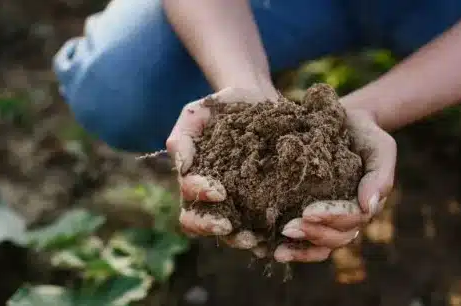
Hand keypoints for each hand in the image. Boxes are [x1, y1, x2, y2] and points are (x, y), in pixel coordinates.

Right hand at [166, 87, 279, 253]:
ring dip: (239, 239)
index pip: (188, 198)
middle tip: (228, 226)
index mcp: (194, 181)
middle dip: (211, 227)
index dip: (200, 198)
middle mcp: (212, 199)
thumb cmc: (223, 107)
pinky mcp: (263, 204)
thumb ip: (183, 137)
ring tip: (256, 239)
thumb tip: (183, 167)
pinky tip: (277, 240)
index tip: (218, 190)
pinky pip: (262, 228)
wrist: (258, 99)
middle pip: (200, 225)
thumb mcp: (197, 114)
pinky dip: (268, 238)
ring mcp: (237, 204)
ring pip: (230, 234)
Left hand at [273, 106, 396, 262]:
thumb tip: (369, 208)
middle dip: (313, 234)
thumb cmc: (364, 134)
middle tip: (288, 228)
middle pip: (336, 237)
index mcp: (365, 204)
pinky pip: (308, 241)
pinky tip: (274, 251)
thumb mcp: (380, 147)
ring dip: (302, 249)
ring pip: (322, 245)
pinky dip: (294, 250)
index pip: (352, 219)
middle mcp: (349, 217)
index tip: (308, 212)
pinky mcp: (311, 216)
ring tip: (279, 250)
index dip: (331, 218)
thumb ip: (380, 175)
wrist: (345, 121)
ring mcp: (331, 219)